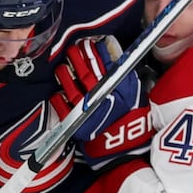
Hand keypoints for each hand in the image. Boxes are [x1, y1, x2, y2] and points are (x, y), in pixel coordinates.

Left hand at [49, 37, 152, 164]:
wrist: (123, 149)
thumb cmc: (131, 120)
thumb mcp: (135, 94)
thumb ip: (126, 74)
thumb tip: (114, 54)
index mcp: (118, 88)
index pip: (104, 63)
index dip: (95, 51)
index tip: (89, 43)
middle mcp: (102, 96)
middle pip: (85, 72)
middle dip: (77, 57)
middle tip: (72, 49)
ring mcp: (87, 110)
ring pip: (71, 87)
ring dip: (64, 75)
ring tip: (61, 68)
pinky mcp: (76, 124)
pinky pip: (62, 107)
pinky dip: (57, 99)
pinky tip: (57, 92)